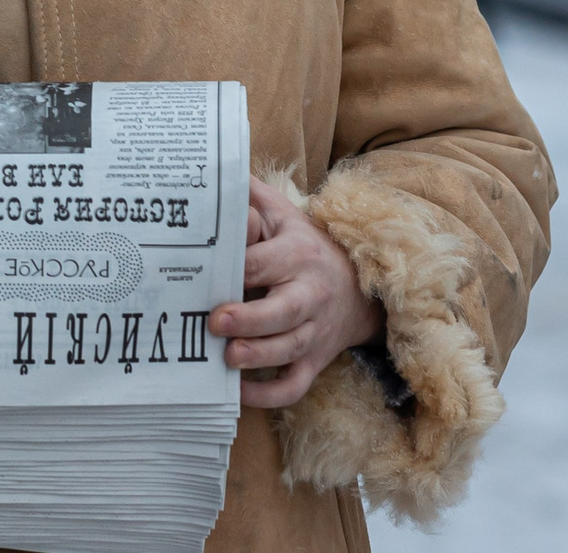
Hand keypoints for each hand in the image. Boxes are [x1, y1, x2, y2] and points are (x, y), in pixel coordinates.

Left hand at [210, 176, 384, 407]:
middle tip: (215, 321)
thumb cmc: (306, 246)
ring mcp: (314, 332)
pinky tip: (239, 391)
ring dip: (259, 356)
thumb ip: (251, 195)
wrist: (359, 287)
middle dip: (250, 319)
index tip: (208, 273)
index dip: (238, 269)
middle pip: (283, 312)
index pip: (264, 262)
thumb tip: (216, 172)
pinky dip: (269, 395)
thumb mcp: (284, 215)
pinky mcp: (314, 361)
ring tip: (228, 358)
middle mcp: (309, 294)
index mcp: (297, 254)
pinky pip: (295, 385)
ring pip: (289, 350)